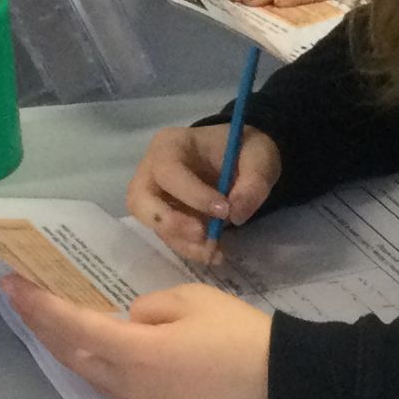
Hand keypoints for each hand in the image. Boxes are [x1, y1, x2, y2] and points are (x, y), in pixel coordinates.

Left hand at [0, 277, 271, 398]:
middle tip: (18, 294)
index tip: (11, 282)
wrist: (279, 387)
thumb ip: (149, 309)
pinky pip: (105, 382)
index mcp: (131, 352)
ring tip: (42, 316)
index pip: (70, 325)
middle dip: (38, 322)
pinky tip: (82, 345)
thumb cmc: (238, 336)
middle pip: (67, 351)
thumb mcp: (191, 301)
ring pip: (83, 370)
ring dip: (59, 343)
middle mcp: (124, 383)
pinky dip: (84, 359)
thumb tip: (132, 321)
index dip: (38, 303)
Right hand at [126, 122, 282, 256]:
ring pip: (154, 225)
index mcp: (170, 145)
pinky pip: (168, 236)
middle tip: (201, 235)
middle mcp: (153, 170)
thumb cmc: (244, 150)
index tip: (224, 210)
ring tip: (215, 250)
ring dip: (182, 243)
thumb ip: (253, 183)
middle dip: (170, 222)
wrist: (243, 159)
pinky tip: (213, 253)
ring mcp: (156, 196)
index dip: (192, 195)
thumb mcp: (259, 157)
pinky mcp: (165, 216)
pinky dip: (189, 249)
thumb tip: (237, 215)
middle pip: (139, 200)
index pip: (168, 172)